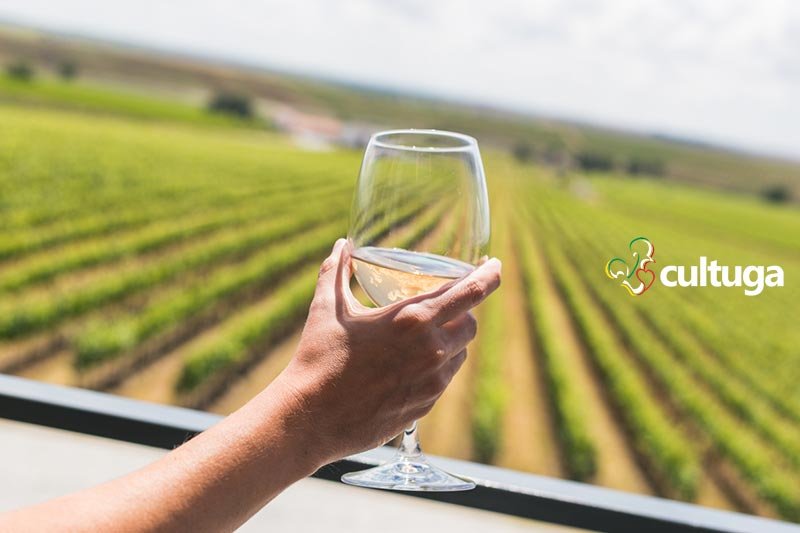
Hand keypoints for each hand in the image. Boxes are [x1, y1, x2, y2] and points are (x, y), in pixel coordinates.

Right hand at [276, 239, 501, 464]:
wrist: (310, 419)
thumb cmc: (318, 359)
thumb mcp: (327, 308)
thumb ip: (336, 270)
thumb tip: (342, 244)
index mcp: (413, 319)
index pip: (471, 291)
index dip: (490, 274)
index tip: (494, 265)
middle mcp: (432, 350)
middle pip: (470, 323)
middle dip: (462, 312)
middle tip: (445, 307)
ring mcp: (432, 381)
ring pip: (461, 353)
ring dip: (451, 341)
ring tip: (423, 338)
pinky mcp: (426, 406)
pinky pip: (444, 380)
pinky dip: (437, 367)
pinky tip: (410, 366)